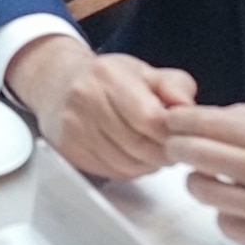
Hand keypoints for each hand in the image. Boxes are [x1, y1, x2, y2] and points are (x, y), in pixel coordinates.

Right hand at [8, 36, 193, 178]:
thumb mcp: (144, 72)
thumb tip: (188, 107)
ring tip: (148, 149)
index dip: (171, 133)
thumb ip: (174, 86)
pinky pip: (110, 172)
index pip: (151, 119)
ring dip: (146, 164)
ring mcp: (72, 126)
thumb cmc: (106, 80)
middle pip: (139, 145)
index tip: (179, 134)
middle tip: (169, 147)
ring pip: (126, 164)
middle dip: (162, 152)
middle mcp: (84, 99)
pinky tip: (128, 154)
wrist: (56, 84)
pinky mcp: (67, 149)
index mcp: (108, 75)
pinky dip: (127, 170)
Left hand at [165, 105, 244, 244]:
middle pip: (194, 153)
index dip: (180, 121)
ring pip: (202, 190)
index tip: (170, 122)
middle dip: (177, 149)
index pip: (208, 122)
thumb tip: (213, 117)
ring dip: (199, 183)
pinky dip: (228, 217)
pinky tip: (244, 211)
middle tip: (178, 150)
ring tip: (214, 181)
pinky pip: (226, 225)